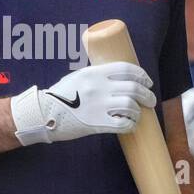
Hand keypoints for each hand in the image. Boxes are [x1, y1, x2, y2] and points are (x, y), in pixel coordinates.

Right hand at [10, 61, 156, 144]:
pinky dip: (130, 124)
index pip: (127, 69)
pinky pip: (122, 124)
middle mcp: (98, 87)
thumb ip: (96, 77)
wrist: (43, 113)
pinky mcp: (96, 123)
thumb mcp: (78, 77)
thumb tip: (117, 78)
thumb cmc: (61, 96)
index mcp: (94, 73)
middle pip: (133, 88)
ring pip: (130, 105)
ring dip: (138, 111)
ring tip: (138, 114)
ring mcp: (98, 105)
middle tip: (150, 100)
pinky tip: (129, 124)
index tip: (147, 82)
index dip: (142, 75)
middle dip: (147, 94)